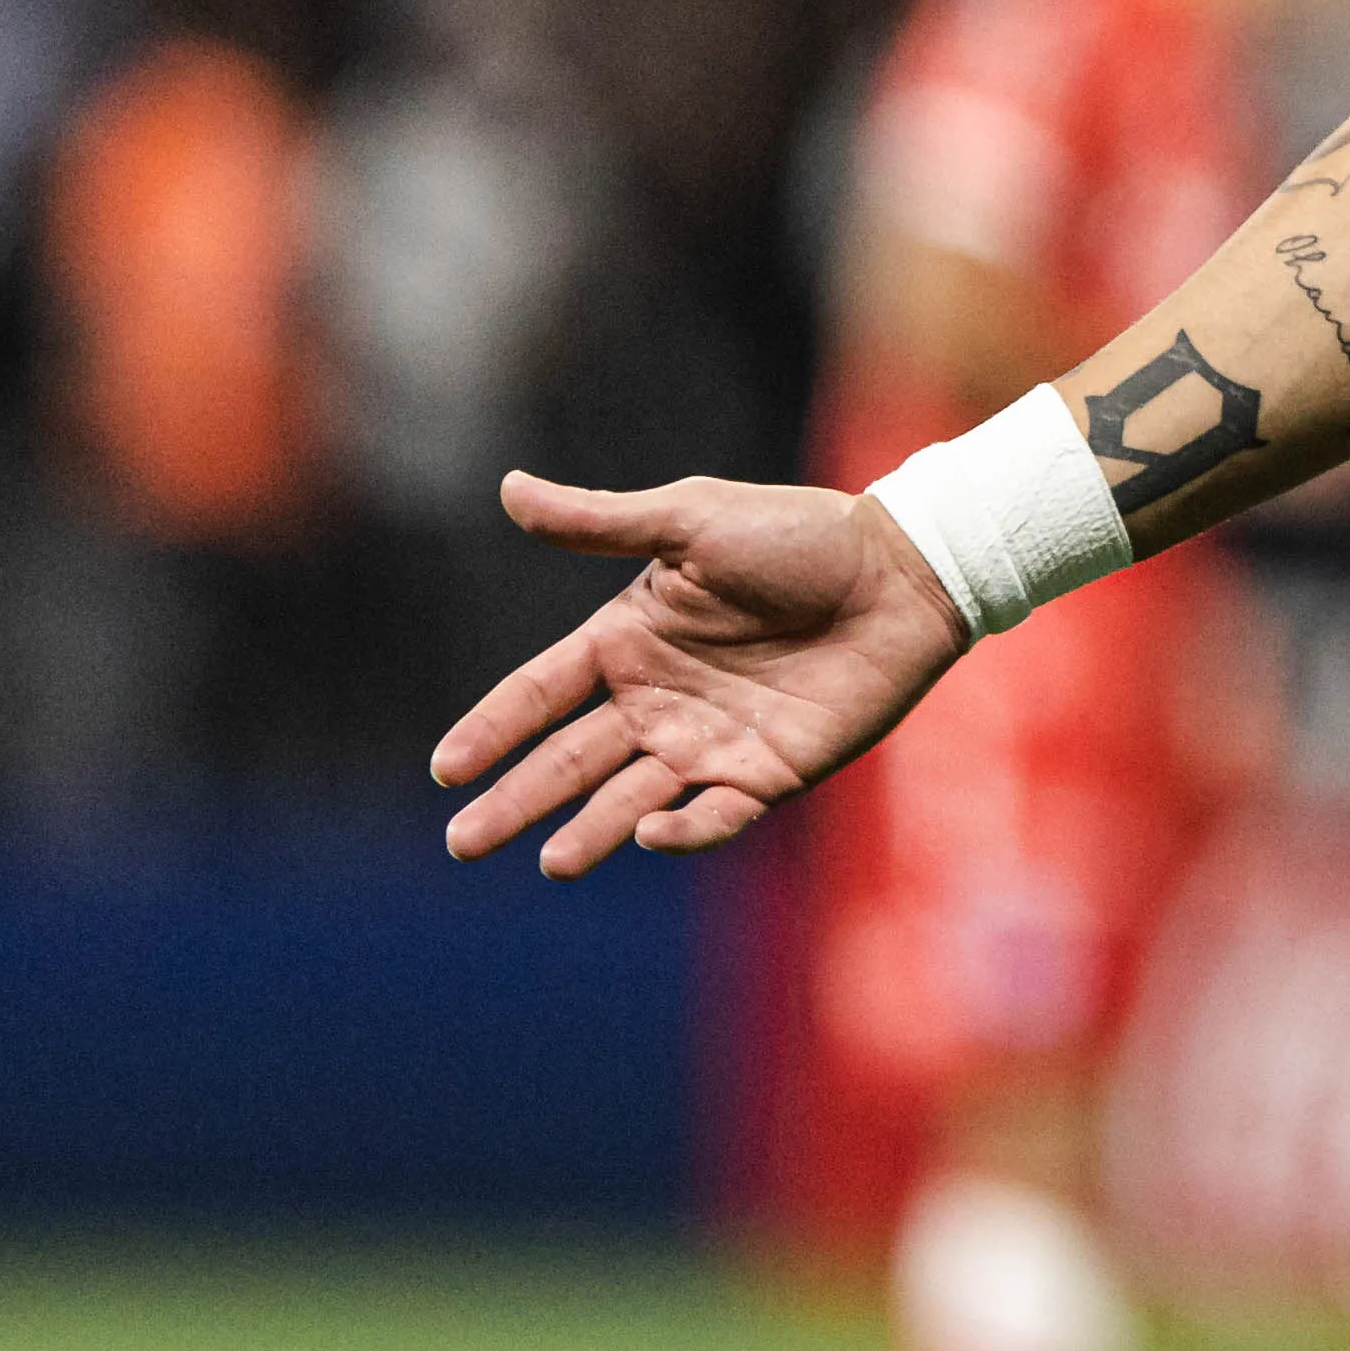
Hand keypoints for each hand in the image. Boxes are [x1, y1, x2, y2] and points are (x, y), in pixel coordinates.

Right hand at [431, 473, 974, 875]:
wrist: (903, 568)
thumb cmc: (801, 534)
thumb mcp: (693, 519)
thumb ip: (601, 522)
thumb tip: (508, 489)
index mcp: (628, 640)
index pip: (538, 694)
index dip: (492, 730)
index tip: (446, 769)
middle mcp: (658, 700)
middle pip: (569, 760)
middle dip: (516, 801)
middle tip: (462, 842)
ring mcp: (710, 741)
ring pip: (630, 798)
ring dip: (590, 831)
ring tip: (549, 861)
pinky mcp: (770, 772)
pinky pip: (716, 815)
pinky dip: (683, 831)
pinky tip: (651, 834)